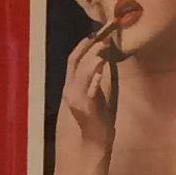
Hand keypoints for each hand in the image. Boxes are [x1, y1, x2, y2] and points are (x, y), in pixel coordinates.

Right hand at [55, 31, 117, 155]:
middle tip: (104, 38)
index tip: (94, 34)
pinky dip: (95, 79)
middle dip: (89, 48)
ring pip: (82, 74)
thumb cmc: (96, 116)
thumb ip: (94, 77)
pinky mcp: (87, 108)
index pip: (72, 60)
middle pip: (76, 63)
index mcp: (71, 86)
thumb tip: (100, 57)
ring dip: (93, 59)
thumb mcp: (93, 92)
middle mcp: (71, 91)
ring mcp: (78, 100)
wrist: (93, 141)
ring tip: (104, 48)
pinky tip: (102, 69)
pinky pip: (90, 91)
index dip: (82, 45)